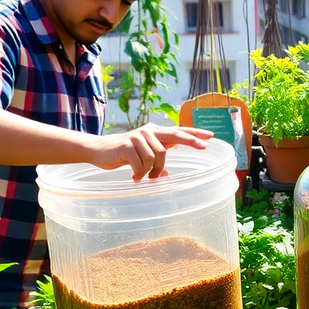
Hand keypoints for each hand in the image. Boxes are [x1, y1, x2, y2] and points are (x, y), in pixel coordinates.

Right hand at [87, 124, 213, 180]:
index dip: (194, 133)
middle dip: (191, 141)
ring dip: (151, 172)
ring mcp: (137, 137)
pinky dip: (139, 174)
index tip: (210, 136)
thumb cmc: (122, 154)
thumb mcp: (142, 156)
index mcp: (154, 132)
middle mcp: (148, 131)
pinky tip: (134, 177)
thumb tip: (167, 173)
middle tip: (204, 147)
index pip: (178, 131)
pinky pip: (141, 163)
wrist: (98, 150)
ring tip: (142, 178)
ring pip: (156, 157)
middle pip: (174, 136)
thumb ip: (156, 159)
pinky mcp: (127, 145)